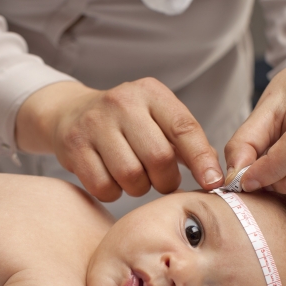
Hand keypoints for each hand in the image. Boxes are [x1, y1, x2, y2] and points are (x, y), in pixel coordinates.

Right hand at [16, 79, 223, 201]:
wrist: (70, 113)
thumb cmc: (126, 124)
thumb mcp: (157, 118)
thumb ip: (186, 142)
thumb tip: (215, 176)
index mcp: (151, 93)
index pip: (184, 128)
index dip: (202, 159)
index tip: (213, 182)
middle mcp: (122, 103)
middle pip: (158, 158)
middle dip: (165, 180)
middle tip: (161, 181)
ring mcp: (95, 123)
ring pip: (131, 176)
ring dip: (138, 188)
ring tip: (135, 178)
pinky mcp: (74, 146)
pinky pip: (103, 187)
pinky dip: (113, 192)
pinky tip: (112, 179)